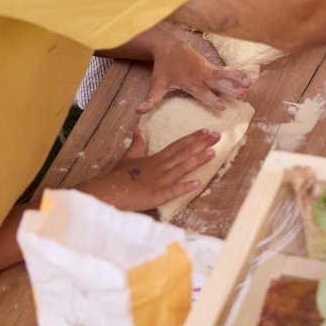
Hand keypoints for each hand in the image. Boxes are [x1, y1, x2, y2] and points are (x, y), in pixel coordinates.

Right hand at [79, 128, 217, 212]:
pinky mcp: (157, 195)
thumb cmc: (119, 176)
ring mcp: (160, 181)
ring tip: (213, 153)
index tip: (206, 131)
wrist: (109, 191)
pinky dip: (185, 187)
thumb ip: (137, 144)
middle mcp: (160, 167)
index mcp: (156, 159)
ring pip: (182, 169)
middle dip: (201, 144)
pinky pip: (173, 191)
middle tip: (217, 135)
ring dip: (197, 160)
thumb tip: (139, 130)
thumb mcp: (128, 157)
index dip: (193, 138)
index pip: (177, 145)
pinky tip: (198, 182)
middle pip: (183, 153)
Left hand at [137, 34, 250, 113]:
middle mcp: (200, 76)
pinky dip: (236, 73)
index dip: (211, 100)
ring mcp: (206, 69)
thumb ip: (150, 99)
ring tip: (250, 84)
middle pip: (218, 83)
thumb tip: (138, 111)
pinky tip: (246, 77)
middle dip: (230, 88)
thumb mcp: (156, 84)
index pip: (202, 93)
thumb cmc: (163, 67)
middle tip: (242, 93)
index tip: (221, 107)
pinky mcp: (209, 64)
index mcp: (190, 82)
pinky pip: (225, 70)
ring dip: (237, 79)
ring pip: (224, 75)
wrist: (167, 45)